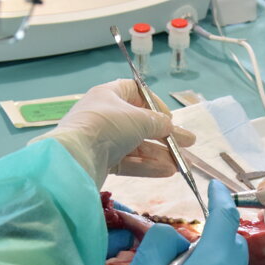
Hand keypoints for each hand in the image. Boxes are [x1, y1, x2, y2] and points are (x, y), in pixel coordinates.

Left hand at [29, 79, 194, 187]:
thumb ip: (158, 122)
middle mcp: (105, 115)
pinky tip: (168, 171)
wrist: (75, 157)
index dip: (155, 103)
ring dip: (160, 154)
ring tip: (182, 164)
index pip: (136, 92)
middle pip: (141, 123)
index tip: (170, 117)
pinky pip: (129, 161)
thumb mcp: (139, 119)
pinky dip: (148, 165)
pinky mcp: (102, 161)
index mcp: (109, 95)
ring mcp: (103, 140)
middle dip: (165, 135)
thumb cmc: (108, 126)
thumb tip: (170, 126)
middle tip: (188, 143)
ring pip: (137, 145)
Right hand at [117, 181, 249, 264]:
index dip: (220, 197)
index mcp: (213, 264)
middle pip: (230, 240)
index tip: (213, 185)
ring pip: (231, 261)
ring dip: (212, 257)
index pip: (225, 217)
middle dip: (211, 235)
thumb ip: (158, 243)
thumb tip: (176, 240)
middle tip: (177, 255)